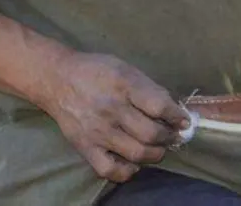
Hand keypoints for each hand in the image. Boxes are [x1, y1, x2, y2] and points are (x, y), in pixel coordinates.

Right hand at [39, 53, 188, 183]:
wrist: (57, 80)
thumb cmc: (97, 71)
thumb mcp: (126, 68)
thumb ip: (149, 88)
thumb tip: (172, 109)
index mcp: (124, 85)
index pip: (159, 106)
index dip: (177, 116)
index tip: (183, 121)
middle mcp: (111, 110)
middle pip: (151, 134)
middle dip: (169, 137)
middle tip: (172, 136)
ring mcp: (98, 131)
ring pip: (136, 153)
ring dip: (155, 154)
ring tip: (158, 148)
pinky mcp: (85, 147)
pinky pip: (110, 170)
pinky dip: (127, 171)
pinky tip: (133, 162)